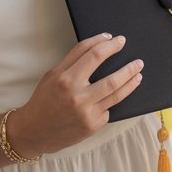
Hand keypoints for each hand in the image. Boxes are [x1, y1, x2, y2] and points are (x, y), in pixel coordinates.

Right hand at [11, 33, 143, 155]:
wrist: (33, 131)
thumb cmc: (43, 99)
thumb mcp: (53, 75)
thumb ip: (73, 59)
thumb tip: (99, 42)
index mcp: (65, 80)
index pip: (93, 56)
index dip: (108, 45)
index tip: (118, 40)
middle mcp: (77, 97)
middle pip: (112, 78)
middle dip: (129, 67)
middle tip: (138, 60)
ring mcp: (86, 113)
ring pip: (117, 94)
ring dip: (131, 82)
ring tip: (139, 73)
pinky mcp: (92, 125)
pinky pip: (109, 109)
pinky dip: (114, 100)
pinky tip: (119, 94)